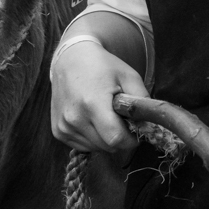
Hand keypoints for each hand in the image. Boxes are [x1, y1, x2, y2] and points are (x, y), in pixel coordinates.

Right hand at [50, 39, 147, 153]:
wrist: (71, 60)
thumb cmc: (104, 67)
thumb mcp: (129, 77)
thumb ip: (142, 100)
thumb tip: (150, 123)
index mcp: (93, 104)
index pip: (115, 138)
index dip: (131, 139)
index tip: (138, 132)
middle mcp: (75, 118)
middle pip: (107, 146)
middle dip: (121, 138)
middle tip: (124, 122)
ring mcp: (64, 127)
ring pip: (96, 148)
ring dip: (106, 139)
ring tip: (108, 117)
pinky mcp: (58, 131)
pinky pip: (83, 146)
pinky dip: (93, 138)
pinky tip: (95, 120)